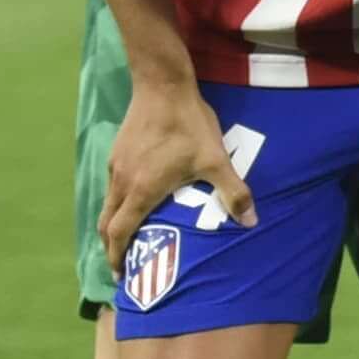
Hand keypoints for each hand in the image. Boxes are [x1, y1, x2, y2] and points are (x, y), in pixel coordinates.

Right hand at [96, 76, 243, 270]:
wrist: (162, 85)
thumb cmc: (188, 125)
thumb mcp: (215, 159)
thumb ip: (233, 192)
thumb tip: (251, 221)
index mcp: (141, 191)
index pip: (120, 233)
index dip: (118, 256)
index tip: (119, 274)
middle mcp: (121, 182)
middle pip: (106, 224)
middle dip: (111, 247)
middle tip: (120, 264)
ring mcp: (116, 166)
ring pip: (107, 205)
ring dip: (112, 225)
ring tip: (125, 237)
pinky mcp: (117, 152)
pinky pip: (111, 187)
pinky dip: (116, 204)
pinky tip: (133, 200)